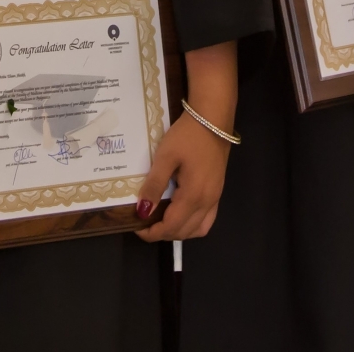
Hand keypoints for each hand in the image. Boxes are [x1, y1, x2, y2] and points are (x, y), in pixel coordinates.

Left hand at [135, 40, 234, 241]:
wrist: (213, 119)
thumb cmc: (187, 136)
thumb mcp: (165, 157)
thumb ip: (154, 185)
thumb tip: (143, 211)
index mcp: (194, 196)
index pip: (171, 226)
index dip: (152, 232)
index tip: (136, 226)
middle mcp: (207, 202)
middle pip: (185, 231)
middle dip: (163, 233)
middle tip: (144, 223)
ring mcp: (215, 198)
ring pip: (199, 229)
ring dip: (179, 231)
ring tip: (161, 221)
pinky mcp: (218, 191)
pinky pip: (207, 219)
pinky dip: (192, 224)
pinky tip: (180, 214)